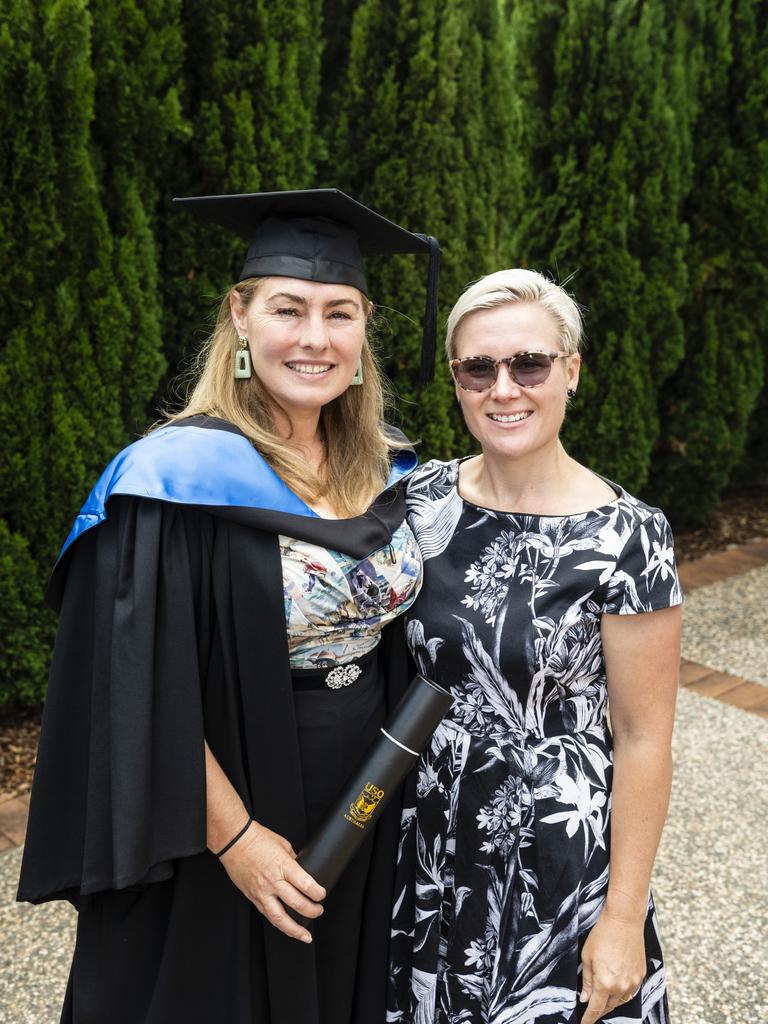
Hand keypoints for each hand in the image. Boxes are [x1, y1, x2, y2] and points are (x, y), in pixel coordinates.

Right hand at [220, 821, 325, 942]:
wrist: (234, 841)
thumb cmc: (258, 838)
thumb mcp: (283, 845)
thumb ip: (294, 861)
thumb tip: (304, 871)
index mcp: (283, 865)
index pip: (306, 885)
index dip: (318, 893)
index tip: (322, 894)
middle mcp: (272, 881)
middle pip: (297, 903)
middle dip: (312, 911)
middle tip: (319, 911)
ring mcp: (261, 891)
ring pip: (280, 918)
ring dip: (295, 929)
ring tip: (305, 936)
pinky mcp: (252, 897)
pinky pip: (267, 915)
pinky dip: (279, 924)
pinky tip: (287, 928)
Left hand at [579, 910, 645, 1022]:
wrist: (624, 920)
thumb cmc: (602, 935)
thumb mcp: (587, 957)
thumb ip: (587, 981)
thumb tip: (585, 999)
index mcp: (605, 983)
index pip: (595, 1009)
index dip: (588, 1019)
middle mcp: (621, 987)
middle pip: (608, 1007)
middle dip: (598, 1009)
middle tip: (590, 1008)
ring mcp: (633, 982)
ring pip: (621, 1001)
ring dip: (611, 1002)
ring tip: (602, 999)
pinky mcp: (641, 975)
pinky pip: (631, 992)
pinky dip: (622, 993)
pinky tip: (616, 988)